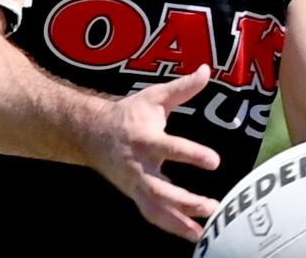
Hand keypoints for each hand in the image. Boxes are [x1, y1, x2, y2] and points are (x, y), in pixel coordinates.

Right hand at [87, 64, 221, 240]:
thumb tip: (207, 71)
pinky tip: (193, 234)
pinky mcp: (133, 194)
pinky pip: (151, 214)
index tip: (215, 162)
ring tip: (203, 232)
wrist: (90, 133)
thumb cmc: (127, 114)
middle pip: (160, 189)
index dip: (192, 155)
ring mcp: (134, 183)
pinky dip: (170, 227)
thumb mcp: (154, 97)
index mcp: (145, 138)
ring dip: (178, 222)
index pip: (170, 148)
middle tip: (212, 207)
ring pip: (154, 208)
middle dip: (185, 201)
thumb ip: (182, 88)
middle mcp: (138, 165)